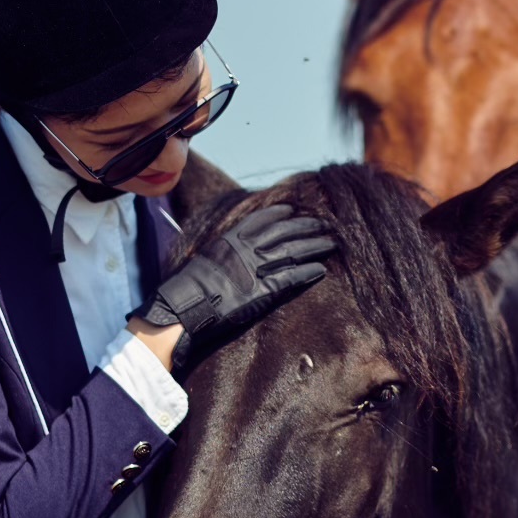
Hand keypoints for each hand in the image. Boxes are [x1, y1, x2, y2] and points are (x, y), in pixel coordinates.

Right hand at [135, 200, 336, 378]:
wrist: (186, 307)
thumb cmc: (190, 288)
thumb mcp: (207, 258)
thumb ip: (224, 251)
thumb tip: (232, 249)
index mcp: (231, 239)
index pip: (261, 220)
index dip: (279, 214)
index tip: (293, 210)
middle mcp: (246, 250)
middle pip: (284, 232)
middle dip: (306, 227)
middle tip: (324, 224)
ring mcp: (256, 269)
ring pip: (293, 251)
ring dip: (314, 246)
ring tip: (331, 243)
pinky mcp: (263, 291)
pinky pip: (291, 278)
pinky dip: (307, 272)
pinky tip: (322, 270)